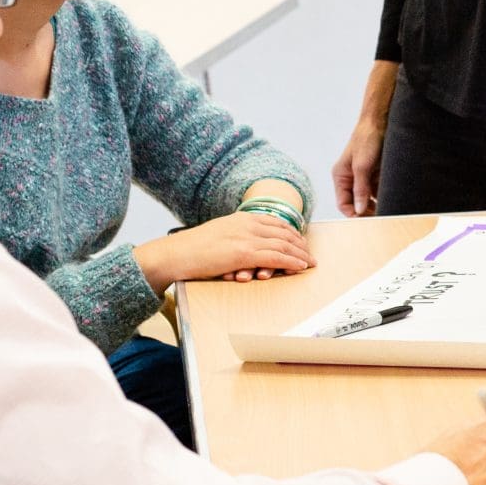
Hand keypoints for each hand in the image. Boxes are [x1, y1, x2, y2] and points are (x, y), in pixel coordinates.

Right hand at [137, 211, 313, 289]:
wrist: (175, 254)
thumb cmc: (192, 249)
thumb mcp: (218, 234)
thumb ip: (235, 236)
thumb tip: (248, 247)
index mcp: (240, 218)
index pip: (274, 222)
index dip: (291, 232)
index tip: (300, 241)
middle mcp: (246, 224)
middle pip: (283, 232)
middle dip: (300, 244)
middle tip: (310, 254)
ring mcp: (246, 238)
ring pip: (283, 245)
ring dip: (300, 254)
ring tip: (310, 262)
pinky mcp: (243, 253)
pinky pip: (275, 257)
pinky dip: (291, 262)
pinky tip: (300, 266)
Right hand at [333, 114, 384, 217]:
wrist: (380, 122)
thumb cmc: (366, 139)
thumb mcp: (362, 166)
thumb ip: (360, 188)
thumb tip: (358, 209)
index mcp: (341, 176)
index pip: (343, 203)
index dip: (353, 213)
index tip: (366, 221)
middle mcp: (350, 179)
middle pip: (356, 203)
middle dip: (365, 212)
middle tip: (379, 218)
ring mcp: (364, 177)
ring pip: (367, 199)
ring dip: (375, 205)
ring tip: (386, 212)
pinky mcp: (375, 174)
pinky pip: (378, 191)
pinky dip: (383, 197)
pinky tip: (391, 201)